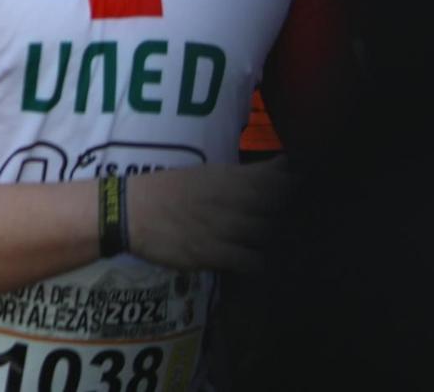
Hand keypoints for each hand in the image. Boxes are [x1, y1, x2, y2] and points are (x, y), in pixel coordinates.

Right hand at [124, 159, 292, 274]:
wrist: (126, 211)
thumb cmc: (166, 192)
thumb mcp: (203, 176)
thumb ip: (241, 177)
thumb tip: (282, 168)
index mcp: (226, 178)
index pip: (275, 179)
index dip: (297, 186)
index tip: (307, 191)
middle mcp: (228, 199)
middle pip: (278, 205)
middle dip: (295, 212)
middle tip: (306, 221)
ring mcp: (220, 226)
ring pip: (269, 232)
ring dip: (283, 238)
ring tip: (293, 245)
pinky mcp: (210, 251)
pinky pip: (250, 260)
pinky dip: (264, 263)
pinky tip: (269, 265)